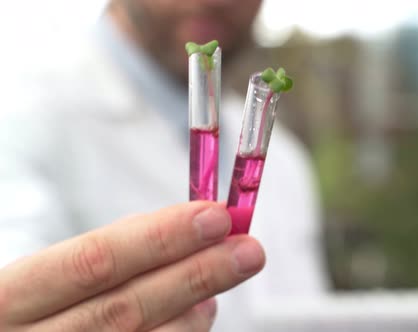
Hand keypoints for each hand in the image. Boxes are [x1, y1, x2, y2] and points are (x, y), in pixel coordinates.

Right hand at [0, 201, 264, 330]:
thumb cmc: (30, 314)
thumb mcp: (42, 280)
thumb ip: (104, 258)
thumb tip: (182, 236)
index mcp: (10, 300)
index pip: (93, 261)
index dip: (160, 237)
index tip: (215, 215)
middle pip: (127, 307)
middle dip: (196, 273)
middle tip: (249, 249)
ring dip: (195, 308)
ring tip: (225, 273)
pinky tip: (199, 312)